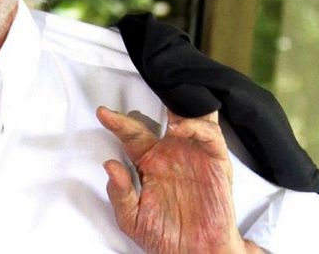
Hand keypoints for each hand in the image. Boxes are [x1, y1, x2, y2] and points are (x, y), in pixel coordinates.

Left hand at [97, 107, 261, 253]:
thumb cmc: (164, 237)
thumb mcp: (131, 218)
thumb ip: (119, 193)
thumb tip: (110, 164)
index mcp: (150, 161)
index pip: (132, 133)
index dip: (118, 122)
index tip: (102, 113)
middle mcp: (172, 152)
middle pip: (164, 115)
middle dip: (157, 96)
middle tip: (147, 81)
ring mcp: (194, 154)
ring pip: (191, 117)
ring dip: (179, 106)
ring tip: (166, 106)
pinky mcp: (216, 162)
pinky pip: (210, 136)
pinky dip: (197, 127)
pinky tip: (181, 129)